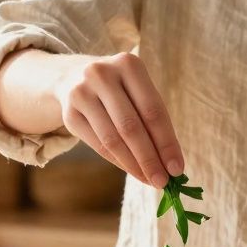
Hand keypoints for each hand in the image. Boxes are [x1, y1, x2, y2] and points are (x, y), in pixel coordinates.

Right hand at [52, 53, 183, 188]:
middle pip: (131, 127)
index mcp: (128, 64)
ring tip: (149, 179)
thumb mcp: (138, 91)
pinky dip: (117, 161)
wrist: (74, 78)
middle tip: (163, 182)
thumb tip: (171, 164)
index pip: (153, 110)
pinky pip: (97, 144)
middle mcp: (101, 74)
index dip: (166, 142)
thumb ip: (154, 121)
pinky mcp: (69, 113)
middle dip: (150, 158)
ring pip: (112, 139)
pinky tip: (132, 170)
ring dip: (134, 165)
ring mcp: (81, 93)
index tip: (177, 168)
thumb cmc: (120, 89)